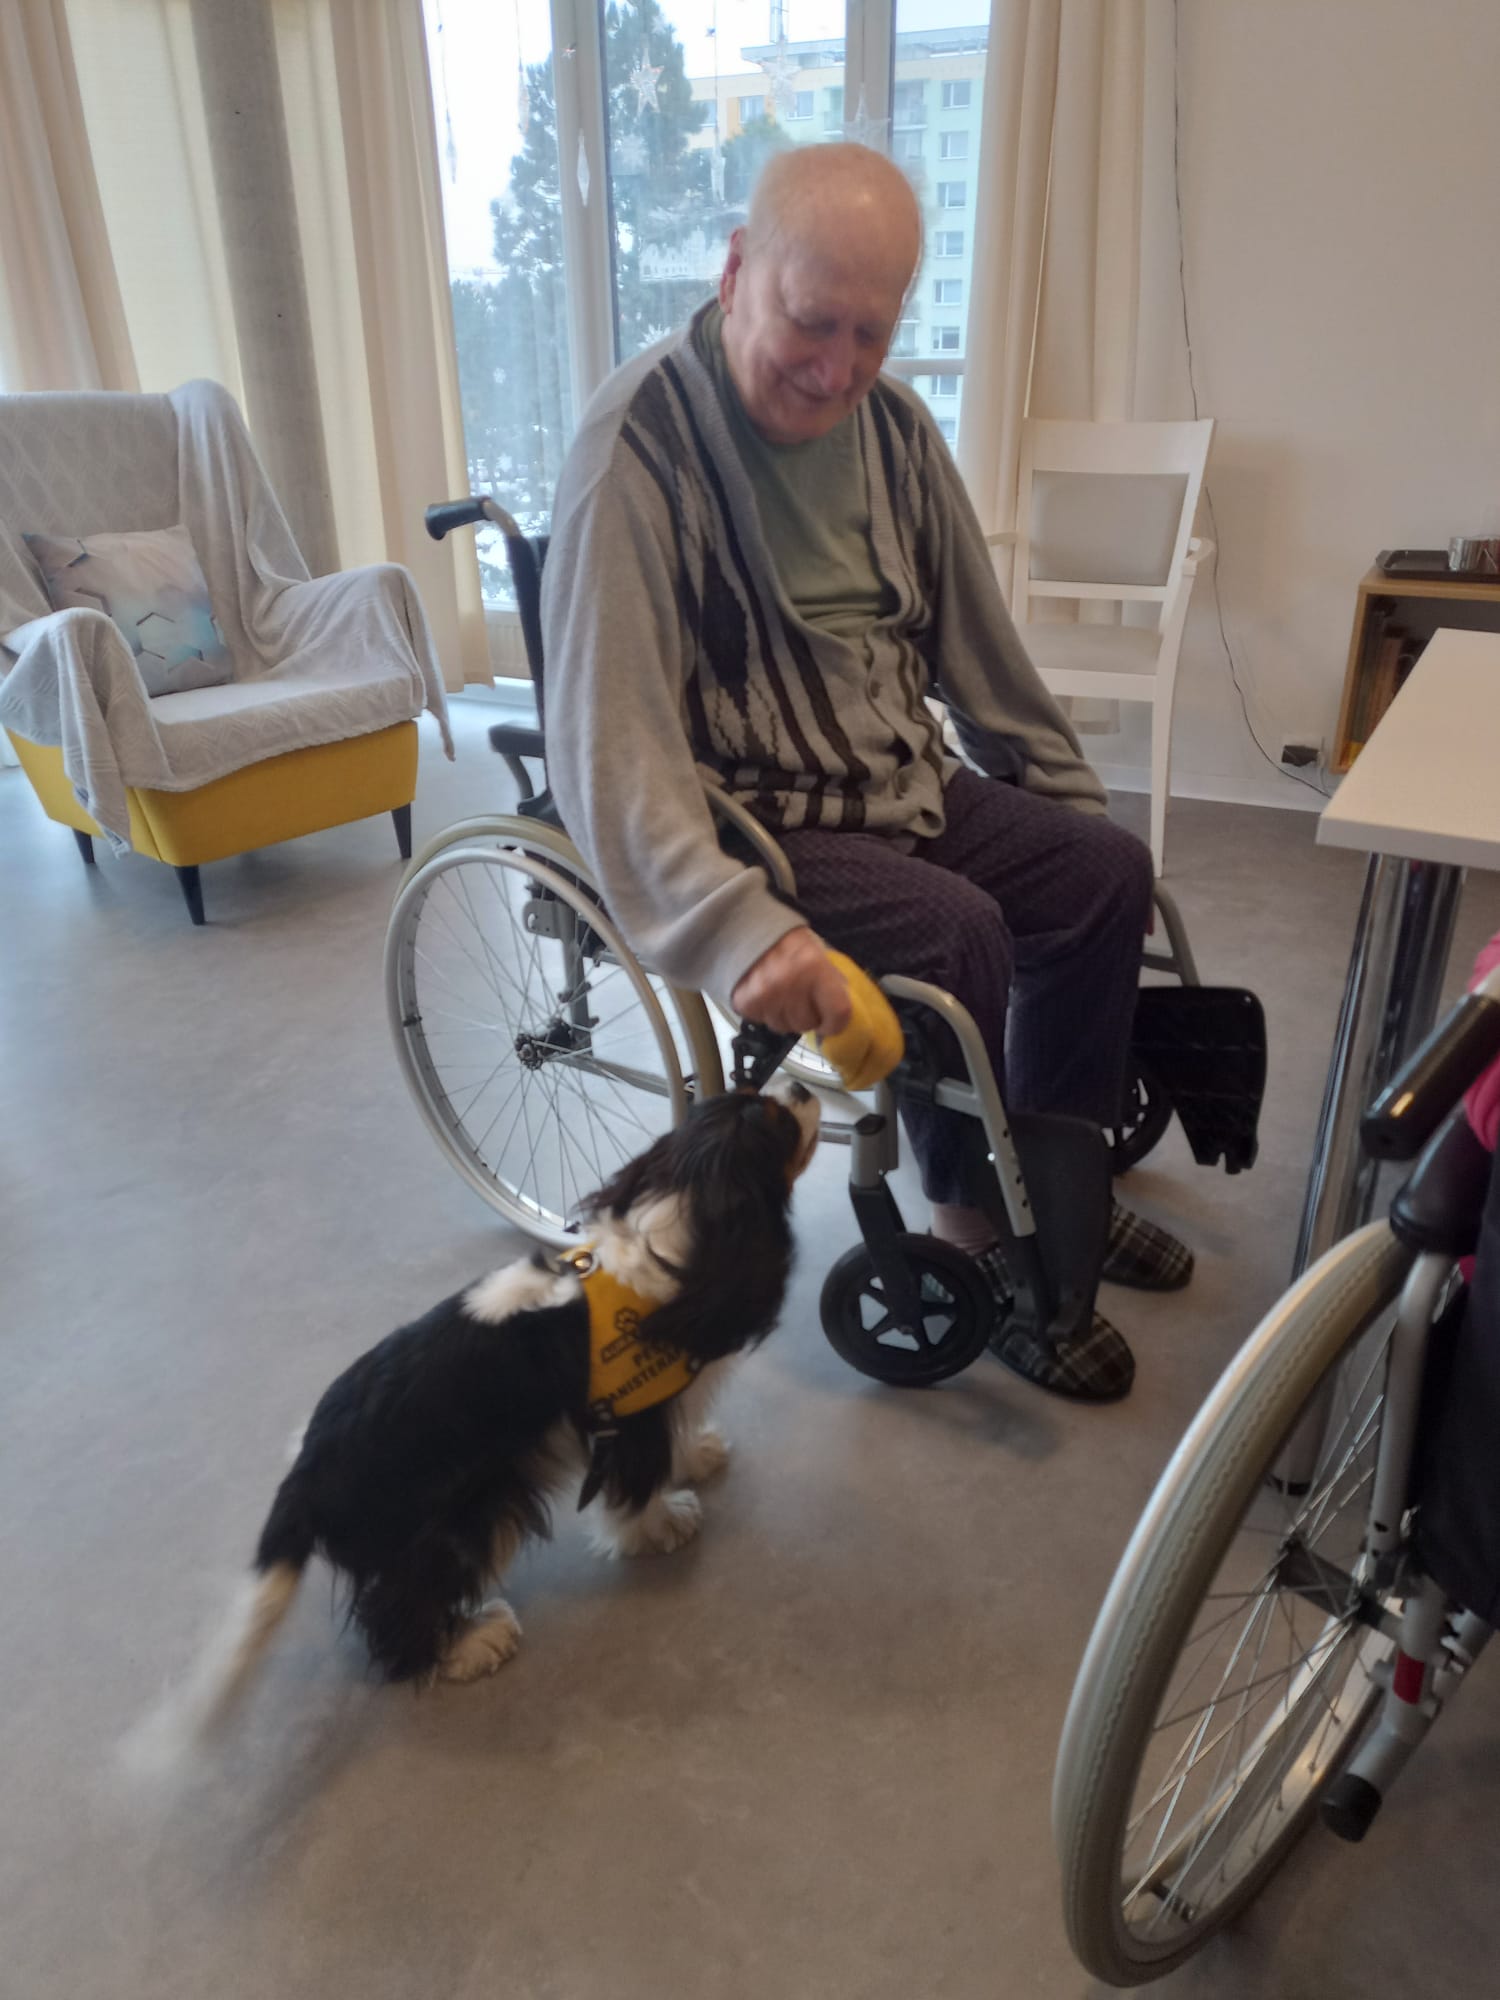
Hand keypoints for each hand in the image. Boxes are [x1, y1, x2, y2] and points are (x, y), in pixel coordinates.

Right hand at [731, 928, 852, 1037]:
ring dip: (787, 1017)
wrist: (753, 932)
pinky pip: (763, 1022)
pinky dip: (767, 1013)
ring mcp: (765, 994)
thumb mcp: (821, 955)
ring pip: (784, 1027)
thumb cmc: (794, 946)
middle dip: (809, 1017)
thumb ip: (834, 983)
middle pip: (807, 1024)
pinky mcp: (746, 1001)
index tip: (831, 1021)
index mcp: (815, 967)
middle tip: (804, 1001)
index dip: (837, 1022)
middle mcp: (790, 982)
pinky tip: (768, 997)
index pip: (837, 1013)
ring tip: (784, 997)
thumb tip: (843, 1014)